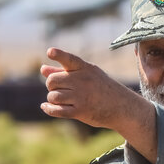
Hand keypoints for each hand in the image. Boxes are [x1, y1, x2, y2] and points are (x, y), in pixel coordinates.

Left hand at [40, 47, 157, 163]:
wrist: (120, 106)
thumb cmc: (100, 87)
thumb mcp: (87, 75)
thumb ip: (64, 71)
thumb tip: (42, 68)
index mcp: (85, 68)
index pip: (69, 59)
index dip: (59, 55)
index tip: (50, 52)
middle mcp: (82, 81)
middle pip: (52, 80)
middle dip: (51, 85)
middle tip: (57, 88)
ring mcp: (81, 96)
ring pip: (53, 96)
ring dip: (52, 99)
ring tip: (60, 99)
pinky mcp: (80, 111)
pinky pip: (57, 110)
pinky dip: (49, 109)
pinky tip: (45, 107)